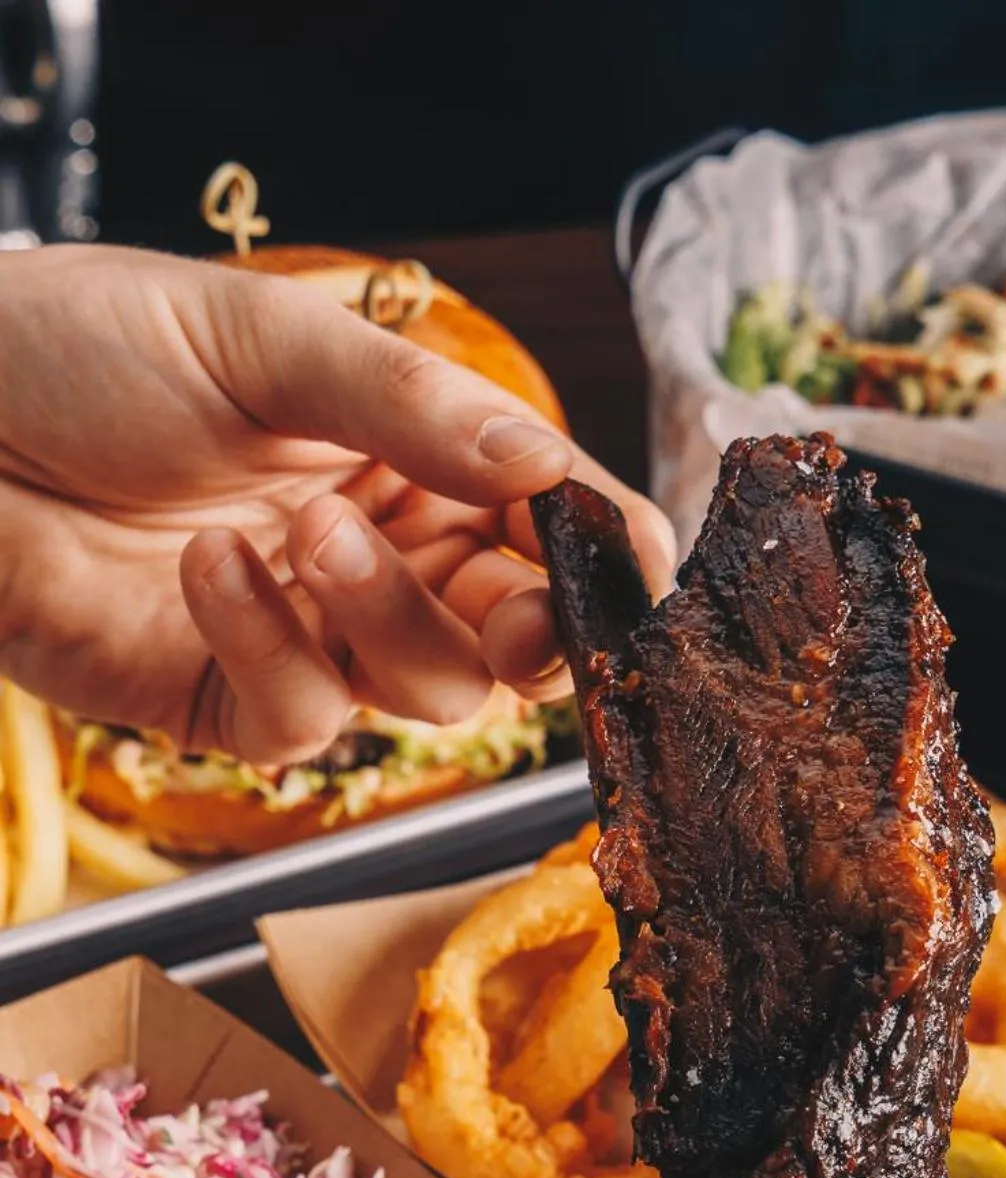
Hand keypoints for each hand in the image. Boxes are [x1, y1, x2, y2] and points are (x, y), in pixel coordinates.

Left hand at [0, 245, 673, 762]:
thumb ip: (410, 406)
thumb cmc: (88, 351)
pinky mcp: (235, 703)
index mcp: (415, 460)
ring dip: (387, 618)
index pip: (552, 523)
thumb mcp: (261, 341)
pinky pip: (305, 718)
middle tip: (515, 608)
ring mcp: (315, 637)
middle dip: (532, 632)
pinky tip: (209, 568)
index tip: (629, 569)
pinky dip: (271, 645)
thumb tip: (547, 472)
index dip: (606, 556)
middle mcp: (384, 557)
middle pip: (519, 639)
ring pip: (430, 693)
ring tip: (303, 530)